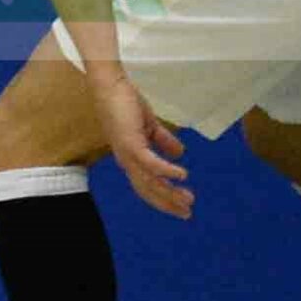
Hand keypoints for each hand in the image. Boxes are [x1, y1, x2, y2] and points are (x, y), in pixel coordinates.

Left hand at [91, 68, 191, 217]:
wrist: (112, 87)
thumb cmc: (126, 104)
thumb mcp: (150, 126)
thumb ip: (164, 141)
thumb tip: (180, 154)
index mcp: (131, 159)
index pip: (147, 186)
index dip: (164, 199)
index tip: (182, 208)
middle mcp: (127, 161)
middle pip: (148, 189)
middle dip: (168, 203)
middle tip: (187, 213)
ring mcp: (127, 153)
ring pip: (149, 181)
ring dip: (169, 192)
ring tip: (188, 199)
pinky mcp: (130, 142)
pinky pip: (150, 162)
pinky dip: (165, 170)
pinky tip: (182, 175)